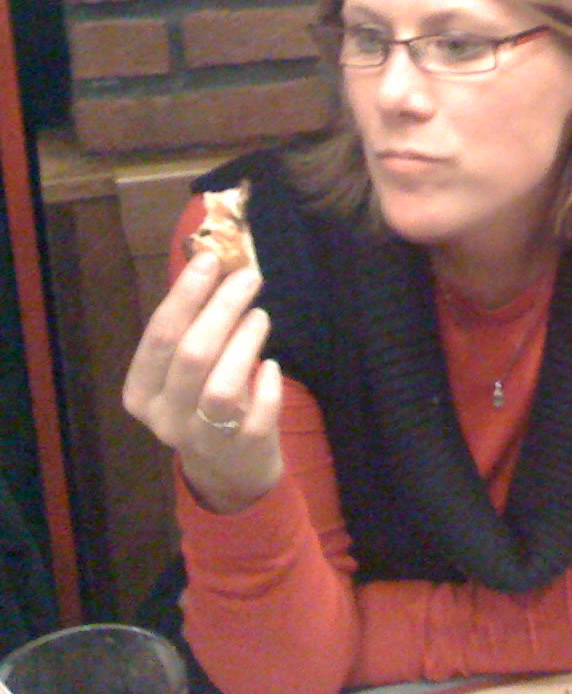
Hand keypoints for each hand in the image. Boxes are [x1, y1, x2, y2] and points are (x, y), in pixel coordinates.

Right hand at [123, 251, 283, 513]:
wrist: (230, 470)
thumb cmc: (206, 401)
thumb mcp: (189, 370)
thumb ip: (194, 326)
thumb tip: (214, 262)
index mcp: (142, 392)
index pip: (159, 336)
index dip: (185, 295)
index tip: (210, 259)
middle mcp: (165, 417)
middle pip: (191, 354)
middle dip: (221, 308)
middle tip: (249, 278)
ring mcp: (202, 437)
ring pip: (221, 385)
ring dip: (244, 343)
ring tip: (260, 317)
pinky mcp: (242, 449)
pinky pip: (258, 412)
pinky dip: (268, 385)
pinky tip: (273, 368)